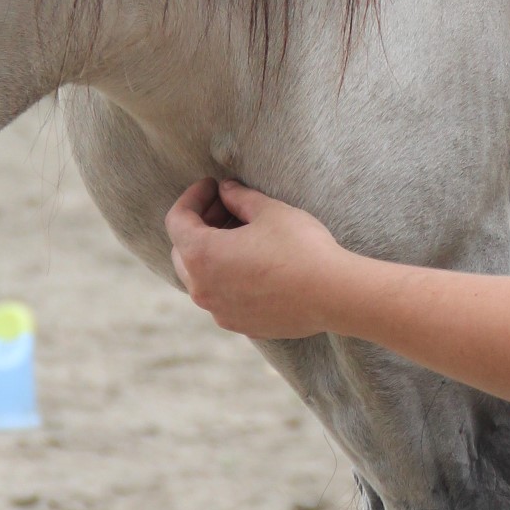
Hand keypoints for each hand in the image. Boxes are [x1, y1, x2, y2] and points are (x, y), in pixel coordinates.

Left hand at [165, 178, 348, 339]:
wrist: (332, 294)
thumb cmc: (300, 248)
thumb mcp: (269, 211)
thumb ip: (240, 197)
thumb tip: (227, 190)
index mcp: (201, 255)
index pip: (177, 220)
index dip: (192, 197)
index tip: (211, 185)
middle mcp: (201, 288)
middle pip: (183, 251)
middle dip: (200, 225)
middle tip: (227, 206)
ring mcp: (218, 310)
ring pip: (201, 277)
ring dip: (212, 253)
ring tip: (242, 235)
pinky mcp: (239, 324)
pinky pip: (221, 297)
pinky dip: (227, 278)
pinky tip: (254, 265)